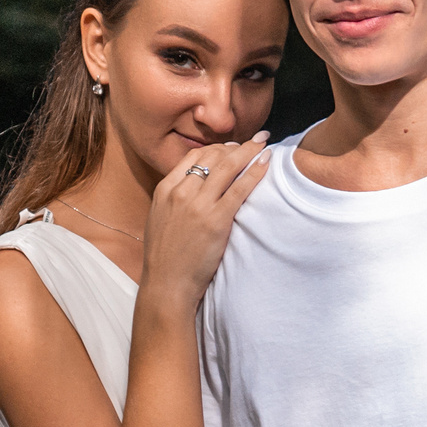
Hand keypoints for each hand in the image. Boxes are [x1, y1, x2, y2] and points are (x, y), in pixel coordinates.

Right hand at [140, 131, 270, 308]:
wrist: (167, 284)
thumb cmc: (166, 258)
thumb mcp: (160, 219)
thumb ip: (175, 200)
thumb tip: (193, 188)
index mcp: (165, 189)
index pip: (193, 156)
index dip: (216, 148)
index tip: (231, 148)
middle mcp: (180, 192)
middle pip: (212, 155)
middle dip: (235, 145)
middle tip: (253, 142)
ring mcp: (198, 205)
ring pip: (228, 166)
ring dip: (249, 150)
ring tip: (264, 143)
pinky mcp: (216, 220)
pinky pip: (240, 188)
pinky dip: (255, 172)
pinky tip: (267, 163)